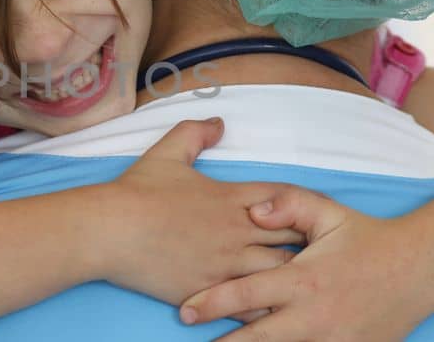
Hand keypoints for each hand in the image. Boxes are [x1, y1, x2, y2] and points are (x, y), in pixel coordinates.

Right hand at [97, 119, 303, 305]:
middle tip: (324, 251)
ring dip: (294, 277)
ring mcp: (226, 263)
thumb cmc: (136, 192)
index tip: (315, 215)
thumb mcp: (167, 152)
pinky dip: (267, 308)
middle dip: (309, 244)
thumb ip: (197, 133)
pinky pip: (250, 304)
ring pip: (279, 274)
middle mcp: (237, 230)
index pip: (286, 199)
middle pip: (293, 238)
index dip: (305, 206)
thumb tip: (220, 122)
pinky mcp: (210, 290)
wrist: (109, 230)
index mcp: (231, 197)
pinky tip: (276, 311)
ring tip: (308, 284)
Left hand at [180, 188, 433, 340]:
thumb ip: (287, 204)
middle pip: (256, 338)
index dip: (211, 303)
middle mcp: (314, 315)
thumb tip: (252, 209)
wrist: (421, 270)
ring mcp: (331, 339)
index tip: (184, 311)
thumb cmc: (367, 239)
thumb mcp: (328, 213)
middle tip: (191, 337)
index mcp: (303, 279)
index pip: (247, 294)